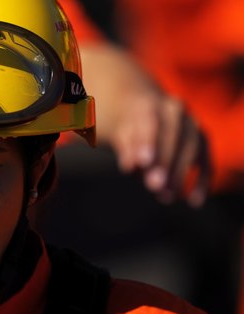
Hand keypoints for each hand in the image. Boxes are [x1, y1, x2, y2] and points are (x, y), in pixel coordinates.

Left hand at [80, 43, 210, 206]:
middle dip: (164, 162)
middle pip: (173, 135)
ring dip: (180, 174)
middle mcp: (173, 110)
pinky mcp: (201, 140)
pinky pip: (205, 159)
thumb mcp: (116, 131)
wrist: (141, 108)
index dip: (146, 142)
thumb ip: (125, 146)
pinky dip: (202, 180)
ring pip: (192, 147)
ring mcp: (191, 124)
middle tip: (154, 187)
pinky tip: (194, 201)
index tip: (142, 164)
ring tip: (166, 197)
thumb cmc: (123, 124)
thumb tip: (131, 166)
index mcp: (147, 103)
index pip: (148, 122)